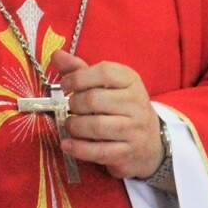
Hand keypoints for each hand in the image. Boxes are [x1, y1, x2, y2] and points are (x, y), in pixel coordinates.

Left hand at [51, 50, 163, 179]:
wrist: (151, 142)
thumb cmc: (122, 107)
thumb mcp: (107, 85)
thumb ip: (80, 70)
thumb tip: (56, 55)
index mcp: (131, 81)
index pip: (104, 72)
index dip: (78, 77)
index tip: (65, 85)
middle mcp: (136, 103)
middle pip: (94, 99)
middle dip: (74, 104)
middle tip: (70, 107)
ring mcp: (134, 129)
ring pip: (96, 126)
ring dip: (74, 126)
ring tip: (70, 124)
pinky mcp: (128, 153)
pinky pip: (98, 151)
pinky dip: (78, 148)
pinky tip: (67, 144)